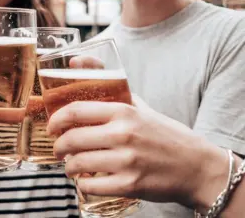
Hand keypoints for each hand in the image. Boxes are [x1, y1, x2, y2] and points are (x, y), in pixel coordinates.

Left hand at [48, 95, 228, 208]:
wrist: (197, 166)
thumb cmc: (164, 134)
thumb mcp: (140, 106)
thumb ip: (112, 88)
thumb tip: (79, 62)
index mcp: (124, 112)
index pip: (76, 111)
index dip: (56, 120)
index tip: (51, 127)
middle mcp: (124, 134)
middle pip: (72, 139)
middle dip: (58, 147)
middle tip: (58, 150)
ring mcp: (127, 160)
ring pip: (78, 164)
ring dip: (68, 167)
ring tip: (71, 166)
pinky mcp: (130, 184)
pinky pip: (91, 186)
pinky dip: (82, 184)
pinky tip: (85, 180)